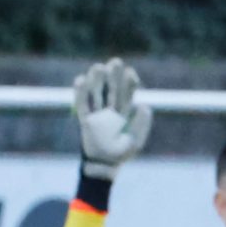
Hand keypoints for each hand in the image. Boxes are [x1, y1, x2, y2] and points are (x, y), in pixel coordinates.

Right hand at [72, 58, 153, 178]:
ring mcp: (97, 114)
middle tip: (115, 61)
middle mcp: (110, 111)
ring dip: (96, 81)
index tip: (130, 72)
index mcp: (124, 114)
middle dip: (113, 76)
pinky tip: (80, 79)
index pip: (127, 95)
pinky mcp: (85, 120)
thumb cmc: (121, 155)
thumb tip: (145, 105)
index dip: (129, 83)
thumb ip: (141, 125)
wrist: (103, 165)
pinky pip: (82, 104)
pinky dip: (80, 92)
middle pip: (112, 90)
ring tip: (98, 67)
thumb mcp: (135, 142)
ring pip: (96, 93)